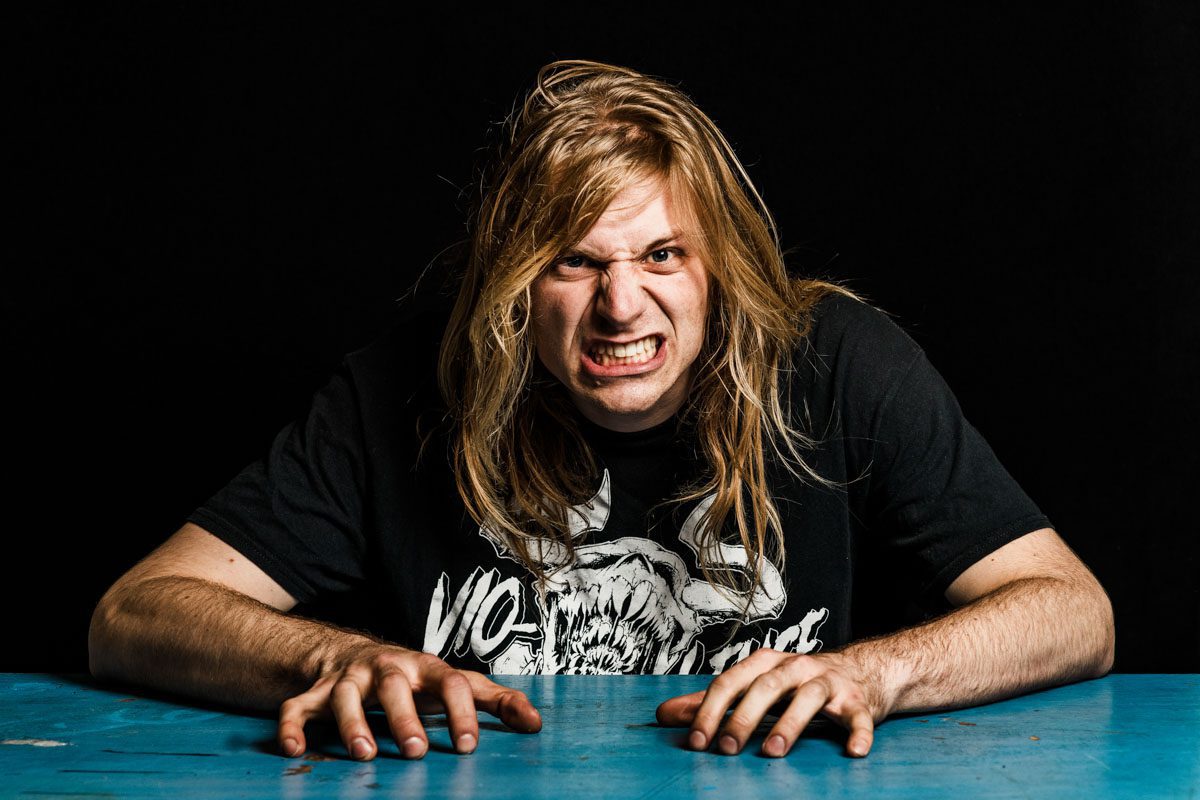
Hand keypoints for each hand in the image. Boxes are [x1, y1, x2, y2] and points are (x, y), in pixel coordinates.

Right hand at [277, 644, 541, 759]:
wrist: (352, 653)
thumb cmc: (417, 679)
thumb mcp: (455, 684)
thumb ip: (496, 702)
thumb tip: (536, 723)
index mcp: (426, 668)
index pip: (449, 683)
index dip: (460, 712)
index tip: (466, 746)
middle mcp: (387, 669)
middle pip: (394, 685)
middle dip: (403, 717)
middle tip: (414, 751)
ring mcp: (349, 679)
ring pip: (344, 695)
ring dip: (352, 723)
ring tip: (363, 756)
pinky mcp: (316, 692)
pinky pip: (298, 705)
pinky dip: (292, 725)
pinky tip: (294, 750)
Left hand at [655, 648, 891, 757]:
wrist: (860, 671)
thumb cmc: (797, 682)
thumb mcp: (753, 685)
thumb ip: (711, 702)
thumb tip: (664, 716)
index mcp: (766, 662)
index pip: (731, 681)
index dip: (711, 710)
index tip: (697, 739)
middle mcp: (796, 667)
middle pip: (766, 687)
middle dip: (744, 718)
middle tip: (727, 749)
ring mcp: (828, 683)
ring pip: (808, 698)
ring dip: (790, 724)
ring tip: (772, 751)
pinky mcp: (858, 702)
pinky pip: (858, 717)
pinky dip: (858, 733)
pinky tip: (853, 751)